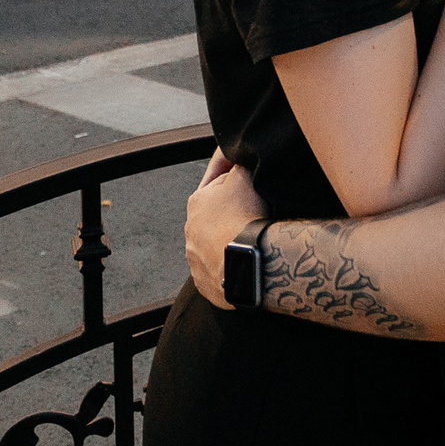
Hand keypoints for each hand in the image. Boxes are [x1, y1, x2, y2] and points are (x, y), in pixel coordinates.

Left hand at [184, 148, 267, 307]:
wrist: (251, 263)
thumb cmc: (245, 218)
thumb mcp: (244, 176)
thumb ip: (238, 165)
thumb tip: (238, 160)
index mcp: (196, 202)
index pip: (214, 180)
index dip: (230, 171)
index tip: (241, 168)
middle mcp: (191, 232)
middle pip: (214, 214)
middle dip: (230, 210)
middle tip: (253, 208)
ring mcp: (197, 261)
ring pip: (215, 244)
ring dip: (229, 240)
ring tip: (251, 239)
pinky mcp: (208, 285)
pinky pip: (221, 271)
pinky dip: (231, 265)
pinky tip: (247, 261)